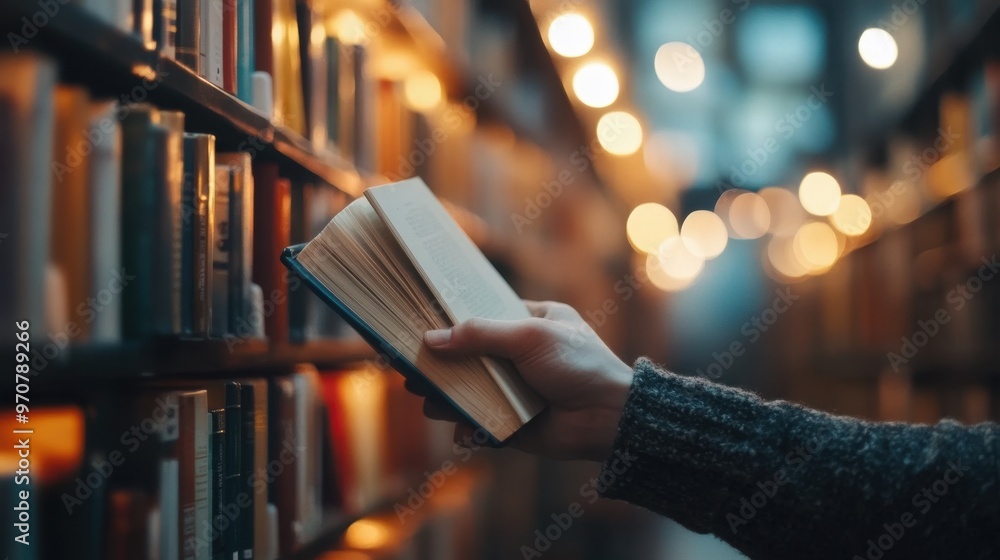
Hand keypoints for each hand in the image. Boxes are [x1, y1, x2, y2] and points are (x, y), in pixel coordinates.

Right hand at [417, 301, 633, 461]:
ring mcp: (519, 390)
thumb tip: (432, 339)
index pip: (485, 318)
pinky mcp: (516, 423)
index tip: (421, 326)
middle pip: (471, 358)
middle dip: (441, 366)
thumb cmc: (578, 365)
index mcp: (533, 322)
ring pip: (472, 393)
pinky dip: (469, 429)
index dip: (453, 323)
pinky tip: (462, 430)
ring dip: (448, 398)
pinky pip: (483, 425)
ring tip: (426, 400)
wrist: (609, 417)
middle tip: (410, 369)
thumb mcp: (528, 337)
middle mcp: (524, 356)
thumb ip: (479, 335)